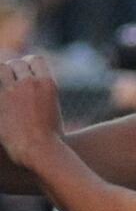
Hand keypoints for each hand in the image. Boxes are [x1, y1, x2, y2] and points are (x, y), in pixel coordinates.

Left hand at [0, 55, 64, 170]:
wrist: (40, 150)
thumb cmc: (52, 139)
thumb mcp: (54, 112)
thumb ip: (44, 98)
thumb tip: (38, 98)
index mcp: (48, 84)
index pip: (36, 60)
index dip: (29, 64)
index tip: (25, 71)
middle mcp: (30, 83)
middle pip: (17, 64)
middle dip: (13, 70)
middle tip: (10, 80)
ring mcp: (12, 91)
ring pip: (2, 69)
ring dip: (2, 75)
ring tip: (4, 87)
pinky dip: (0, 93)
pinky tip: (1, 101)